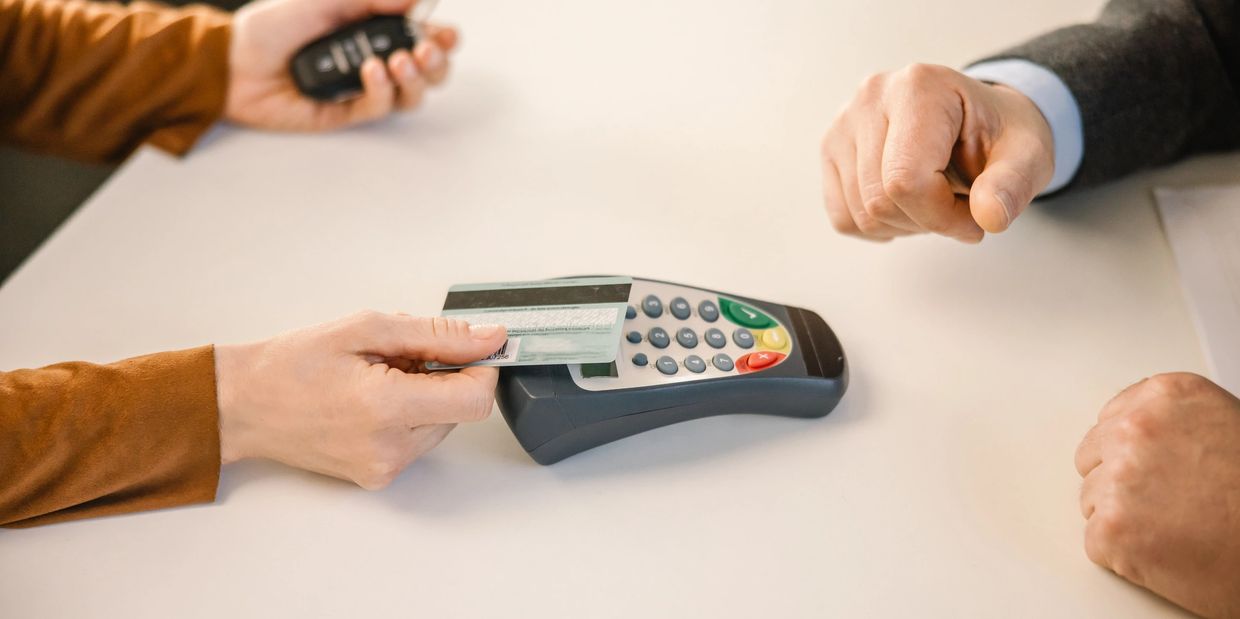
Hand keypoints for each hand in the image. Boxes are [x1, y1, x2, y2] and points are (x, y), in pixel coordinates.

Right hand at [213, 311, 506, 489]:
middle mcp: (389, 448)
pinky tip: (372, 399)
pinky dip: (409, 414)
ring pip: (442, 424)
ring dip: (426, 395)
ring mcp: (384, 468)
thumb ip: (437, 334)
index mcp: (385, 408)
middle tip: (398, 356)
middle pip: (460, 410)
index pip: (474, 399)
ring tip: (378, 376)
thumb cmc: (292, 364)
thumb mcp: (367, 328)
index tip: (471, 347)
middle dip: (444, 375)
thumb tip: (489, 338)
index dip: (482, 367)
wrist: (243, 404)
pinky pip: (419, 440)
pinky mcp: (378, 476)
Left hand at [225, 0, 458, 130]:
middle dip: (437, 61)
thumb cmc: (271, 26)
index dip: (441, 37)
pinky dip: (383, 89)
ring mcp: (360, 89)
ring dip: (416, 77)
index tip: (445, 32)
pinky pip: (380, 108)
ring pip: (411, 95)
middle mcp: (372, 60)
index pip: (419, 36)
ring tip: (400, 59)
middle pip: (427, 71)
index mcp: (370, 29)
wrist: (233, 61)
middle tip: (428, 48)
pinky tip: (371, 71)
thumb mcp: (326, 0)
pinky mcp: (346, 114)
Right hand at [820, 64, 1053, 242]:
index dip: (941, 217)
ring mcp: (843, 124)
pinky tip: (907, 203)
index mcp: (919, 88)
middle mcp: (871, 98)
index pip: (905, 180)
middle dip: (926, 221)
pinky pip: (844, 217)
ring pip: (861, 215)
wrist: (980, 121)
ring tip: (934, 198)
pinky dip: (878, 226)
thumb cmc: (1000, 135)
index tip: (975, 219)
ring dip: (905, 225)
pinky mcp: (831, 149)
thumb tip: (990, 217)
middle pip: (878, 201)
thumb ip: (1012, 184)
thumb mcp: (1028, 155)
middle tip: (958, 206)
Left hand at [1076, 373, 1239, 617]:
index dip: (1134, 455)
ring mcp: (1120, 477)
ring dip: (1124, 520)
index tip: (1158, 472)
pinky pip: (1097, 543)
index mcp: (1166, 396)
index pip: (1111, 420)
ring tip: (1177, 529)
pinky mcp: (1112, 528)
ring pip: (1091, 501)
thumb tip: (1134, 433)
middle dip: (1122, 484)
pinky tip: (1166, 552)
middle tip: (1170, 505)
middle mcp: (1137, 428)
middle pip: (1093, 459)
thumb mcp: (1224, 426)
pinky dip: (1125, 556)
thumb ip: (1173, 423)